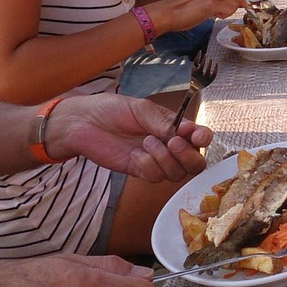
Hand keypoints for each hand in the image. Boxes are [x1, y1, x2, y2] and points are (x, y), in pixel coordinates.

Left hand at [50, 93, 211, 182]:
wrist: (83, 122)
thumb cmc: (112, 109)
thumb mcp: (142, 109)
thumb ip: (164, 122)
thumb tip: (185, 132)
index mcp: (173, 127)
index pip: (199, 138)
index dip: (203, 139)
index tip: (196, 136)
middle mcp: (168, 146)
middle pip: (195, 163)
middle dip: (188, 155)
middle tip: (172, 143)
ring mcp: (154, 160)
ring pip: (176, 173)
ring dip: (164, 159)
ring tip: (145, 142)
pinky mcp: (139, 171)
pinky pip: (155, 177)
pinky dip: (148, 166)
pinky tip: (135, 154)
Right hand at [145, 0, 248, 34]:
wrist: (166, 13)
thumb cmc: (178, 11)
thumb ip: (214, 0)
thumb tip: (228, 7)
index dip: (237, 3)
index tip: (241, 8)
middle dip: (233, 8)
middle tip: (219, 14)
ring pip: (234, 5)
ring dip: (226, 13)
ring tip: (210, 14)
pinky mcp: (212, 2)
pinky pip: (229, 10)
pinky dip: (223, 15)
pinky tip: (208, 15)